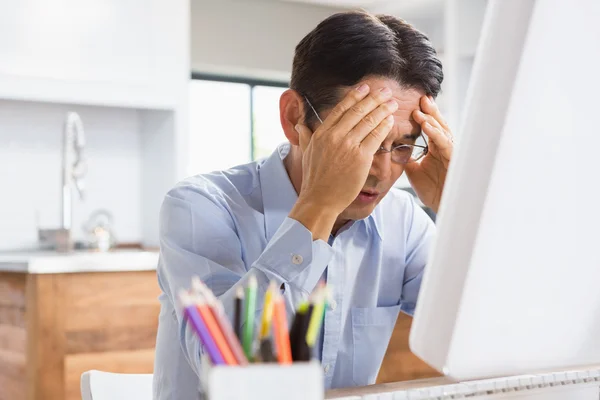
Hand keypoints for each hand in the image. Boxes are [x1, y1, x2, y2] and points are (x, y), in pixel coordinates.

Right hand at [289, 84, 397, 239]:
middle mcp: (335, 136)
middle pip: (358, 111)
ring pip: (369, 121)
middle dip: (374, 98)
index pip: (341, 109)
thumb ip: (305, 137)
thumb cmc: (314, 179)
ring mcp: (348, 146)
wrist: (320, 199)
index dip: (355, 96)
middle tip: (385, 91)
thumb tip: (299, 125)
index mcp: (322, 133)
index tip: (364, 87)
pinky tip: (390, 121)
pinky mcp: (360, 158)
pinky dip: (384, 127)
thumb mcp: (306, 154)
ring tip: (392, 103)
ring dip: (383, 110)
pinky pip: (375, 137)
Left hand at [406, 95, 453, 212]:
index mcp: (436, 148)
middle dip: (429, 110)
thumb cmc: (432, 190)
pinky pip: (444, 142)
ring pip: (442, 130)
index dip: (423, 115)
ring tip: (419, 109)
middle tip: (420, 98)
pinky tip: (427, 125)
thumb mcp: (414, 170)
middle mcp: (444, 147)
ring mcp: (450, 152)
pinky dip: (435, 133)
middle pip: (438, 124)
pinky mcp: (454, 159)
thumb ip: (406, 157)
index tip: (411, 104)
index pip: (429, 127)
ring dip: (431, 119)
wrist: (443, 205)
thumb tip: (392, 147)